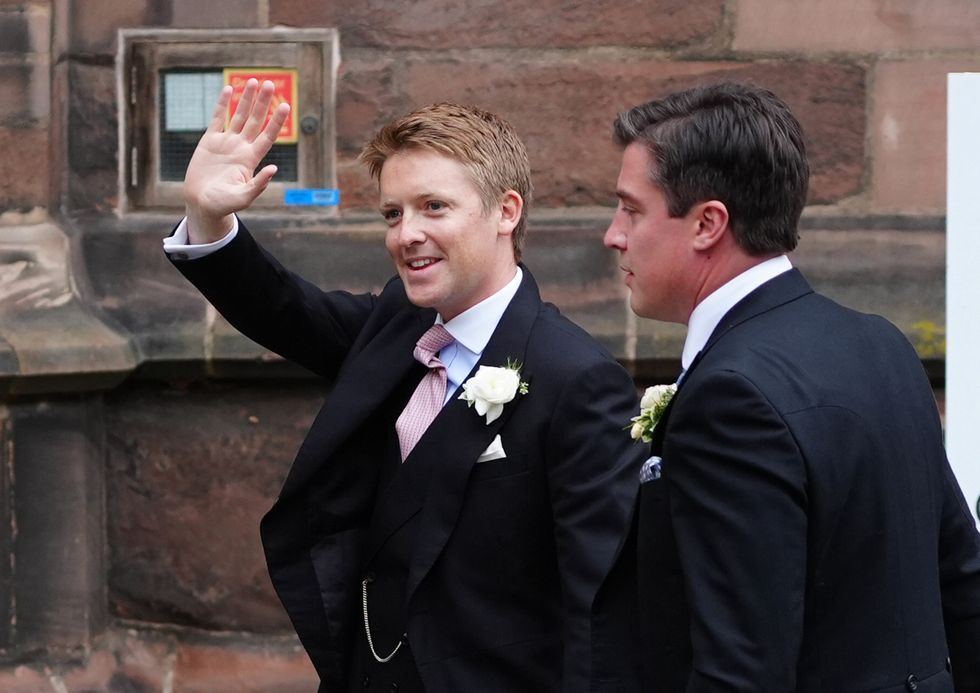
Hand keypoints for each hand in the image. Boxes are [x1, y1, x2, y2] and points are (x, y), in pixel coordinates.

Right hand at [183, 78, 290, 242]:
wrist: (201, 204)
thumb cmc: (224, 205)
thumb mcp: (244, 197)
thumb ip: (259, 184)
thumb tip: (274, 168)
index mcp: (251, 159)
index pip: (268, 135)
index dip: (277, 121)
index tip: (286, 106)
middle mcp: (241, 147)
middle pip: (255, 120)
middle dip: (263, 103)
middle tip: (271, 84)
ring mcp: (226, 143)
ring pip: (239, 116)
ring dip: (246, 99)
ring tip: (254, 81)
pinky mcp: (209, 141)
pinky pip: (218, 118)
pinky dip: (223, 104)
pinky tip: (229, 90)